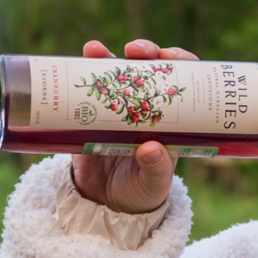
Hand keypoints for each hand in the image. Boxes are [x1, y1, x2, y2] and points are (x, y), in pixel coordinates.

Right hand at [71, 39, 197, 213]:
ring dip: (106, 56)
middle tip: (135, 51)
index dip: (179, 62)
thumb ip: (157, 169)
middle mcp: (144, 106)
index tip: (170, 57)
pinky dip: (80, 74)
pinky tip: (76, 62)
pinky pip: (87, 91)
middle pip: (149, 68)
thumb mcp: (154, 185)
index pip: (181, 80)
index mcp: (170, 118)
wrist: (105, 206)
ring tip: (95, 50)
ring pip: (116, 73)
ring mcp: (116, 108)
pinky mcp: (89, 116)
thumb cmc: (141, 194)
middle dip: (144, 52)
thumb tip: (151, 150)